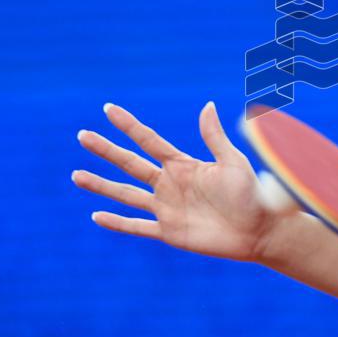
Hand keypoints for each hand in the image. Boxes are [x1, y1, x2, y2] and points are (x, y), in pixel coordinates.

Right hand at [73, 101, 281, 261]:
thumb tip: (207, 104)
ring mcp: (167, 208)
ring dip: (101, 185)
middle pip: (130, 163)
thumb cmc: (253, 194)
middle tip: (82, 135)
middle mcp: (170, 184)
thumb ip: (214, 137)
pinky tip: (96, 215)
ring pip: (125, 194)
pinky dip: (117, 222)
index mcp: (184, 164)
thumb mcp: (233, 162)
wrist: (261, 230)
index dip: (129, 125)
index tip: (108, 109)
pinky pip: (137, 226)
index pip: (149, 141)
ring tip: (76, 175)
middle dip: (106, 150)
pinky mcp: (169, 232)